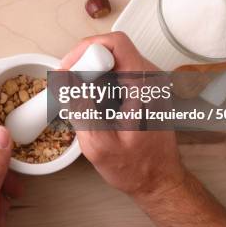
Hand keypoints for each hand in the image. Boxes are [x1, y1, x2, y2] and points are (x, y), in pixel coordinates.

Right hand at [61, 32, 185, 198]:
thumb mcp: (100, 144)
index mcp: (145, 86)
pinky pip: (114, 73)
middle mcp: (150, 78)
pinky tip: (88, 104)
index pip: (115, 44)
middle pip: (110, 49)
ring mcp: (146, 82)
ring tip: (74, 96)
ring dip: (87, 74)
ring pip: (110, 60)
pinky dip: (95, 82)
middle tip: (65, 85)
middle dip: (82, 63)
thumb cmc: (137, 168)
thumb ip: (82, 109)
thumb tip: (67, 80)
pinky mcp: (140, 89)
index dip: (85, 51)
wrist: (160, 182)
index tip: (68, 71)